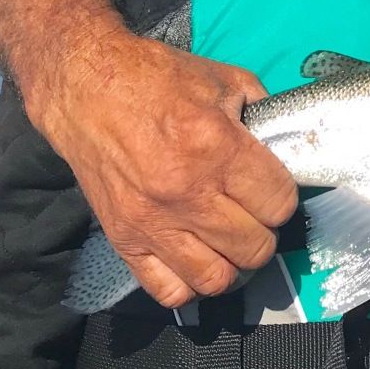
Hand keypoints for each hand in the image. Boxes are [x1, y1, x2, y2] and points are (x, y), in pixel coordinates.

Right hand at [30, 26, 298, 307]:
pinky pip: (168, 290)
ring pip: (216, 278)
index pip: (278, 204)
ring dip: (231, 262)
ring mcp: (153, 222)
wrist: (85, 88)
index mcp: (217, 147)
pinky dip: (189, 282)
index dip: (282, 197)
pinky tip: (193, 255)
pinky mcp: (123, 240)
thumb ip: (260, 114)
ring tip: (226, 240)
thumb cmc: (157, 78)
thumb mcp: (224, 80)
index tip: (271, 189)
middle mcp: (187, 192)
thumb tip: (284, 146)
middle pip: (254, 247)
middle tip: (252, 214)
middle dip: (263, 232)